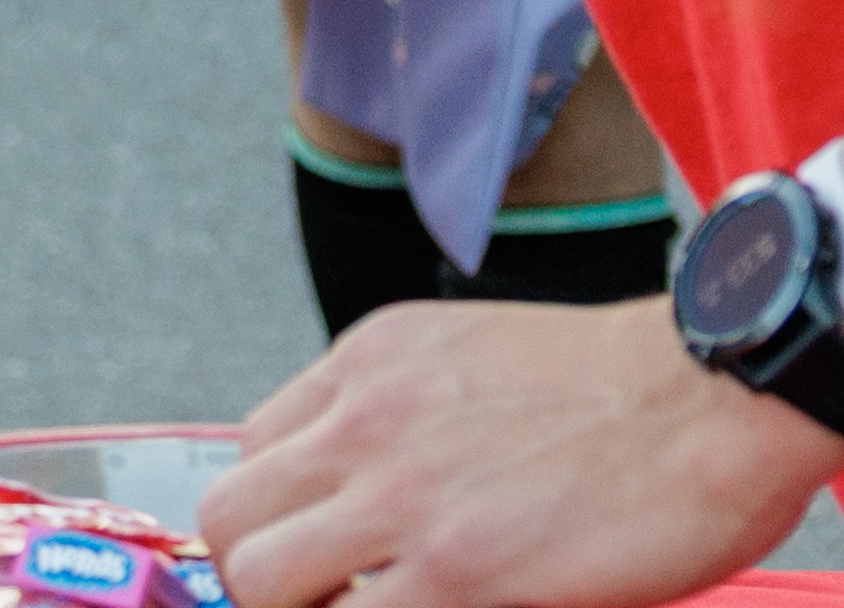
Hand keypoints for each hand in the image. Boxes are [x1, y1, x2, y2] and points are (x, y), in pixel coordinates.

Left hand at [198, 295, 843, 607]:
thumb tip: (366, 492)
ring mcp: (401, 498)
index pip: (254, 450)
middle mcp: (361, 422)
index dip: (276, 514)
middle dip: (259, 575)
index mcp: (364, 364)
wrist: (710, 395)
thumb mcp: (467, 358)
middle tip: (316, 603)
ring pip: (259, 578)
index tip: (308, 552)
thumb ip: (400, 412)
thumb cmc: (618, 388)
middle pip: (231, 516)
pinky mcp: (458, 573)